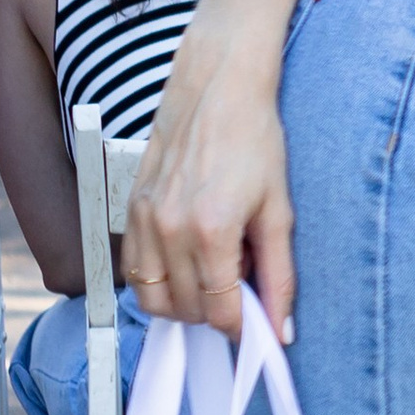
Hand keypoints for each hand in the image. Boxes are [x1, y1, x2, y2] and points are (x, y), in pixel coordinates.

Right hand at [123, 23, 297, 345]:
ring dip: (183, 303)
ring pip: (152, 299)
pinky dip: (159, 280)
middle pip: (185, 311)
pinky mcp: (131, 209)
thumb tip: (282, 328)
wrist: (217, 87)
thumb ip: (280, 275)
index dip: (242, 327)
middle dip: (216, 312)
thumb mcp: (279, 211)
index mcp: (211, 230)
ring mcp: (145, 219)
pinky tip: (189, 256)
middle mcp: (170, 229)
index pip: (219, 313)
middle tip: (241, 284)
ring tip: (214, 272)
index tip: (255, 324)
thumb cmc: (254, 140)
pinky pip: (135, 270)